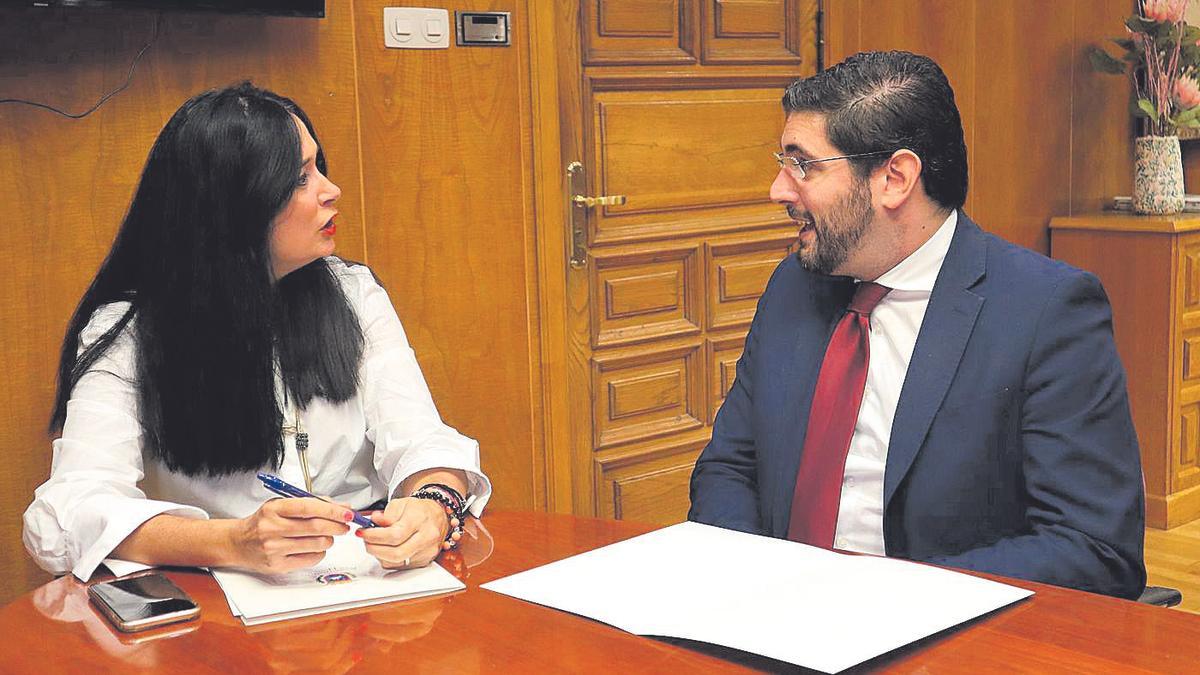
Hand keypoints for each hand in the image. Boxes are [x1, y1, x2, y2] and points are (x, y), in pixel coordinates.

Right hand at [230, 497, 352, 572]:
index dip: (331, 510)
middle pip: (315, 527)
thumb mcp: (281, 505)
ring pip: (316, 544)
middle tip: (345, 525)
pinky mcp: (277, 565)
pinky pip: (310, 559)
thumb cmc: (264, 522)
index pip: (308, 507)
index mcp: (274, 509)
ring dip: (329, 539)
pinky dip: (320, 552)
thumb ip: (310, 503)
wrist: (238, 542)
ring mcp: (274, 549)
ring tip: (327, 535)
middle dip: (337, 526)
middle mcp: (272, 528)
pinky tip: (316, 547)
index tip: (347, 512)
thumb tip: (341, 507)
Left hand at [357, 497, 454, 568]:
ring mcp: (426, 552)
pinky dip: (388, 559)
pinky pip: (400, 566)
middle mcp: (426, 538)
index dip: (374, 536)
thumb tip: (374, 523)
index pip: (395, 535)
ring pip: (396, 562)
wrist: (437, 516)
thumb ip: (386, 514)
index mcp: (420, 521)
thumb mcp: (401, 503)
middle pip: (396, 553)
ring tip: (375, 543)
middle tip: (366, 540)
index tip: (363, 532)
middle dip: (374, 548)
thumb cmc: (419, 510)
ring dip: (379, 555)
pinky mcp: (424, 562)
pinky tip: (386, 549)